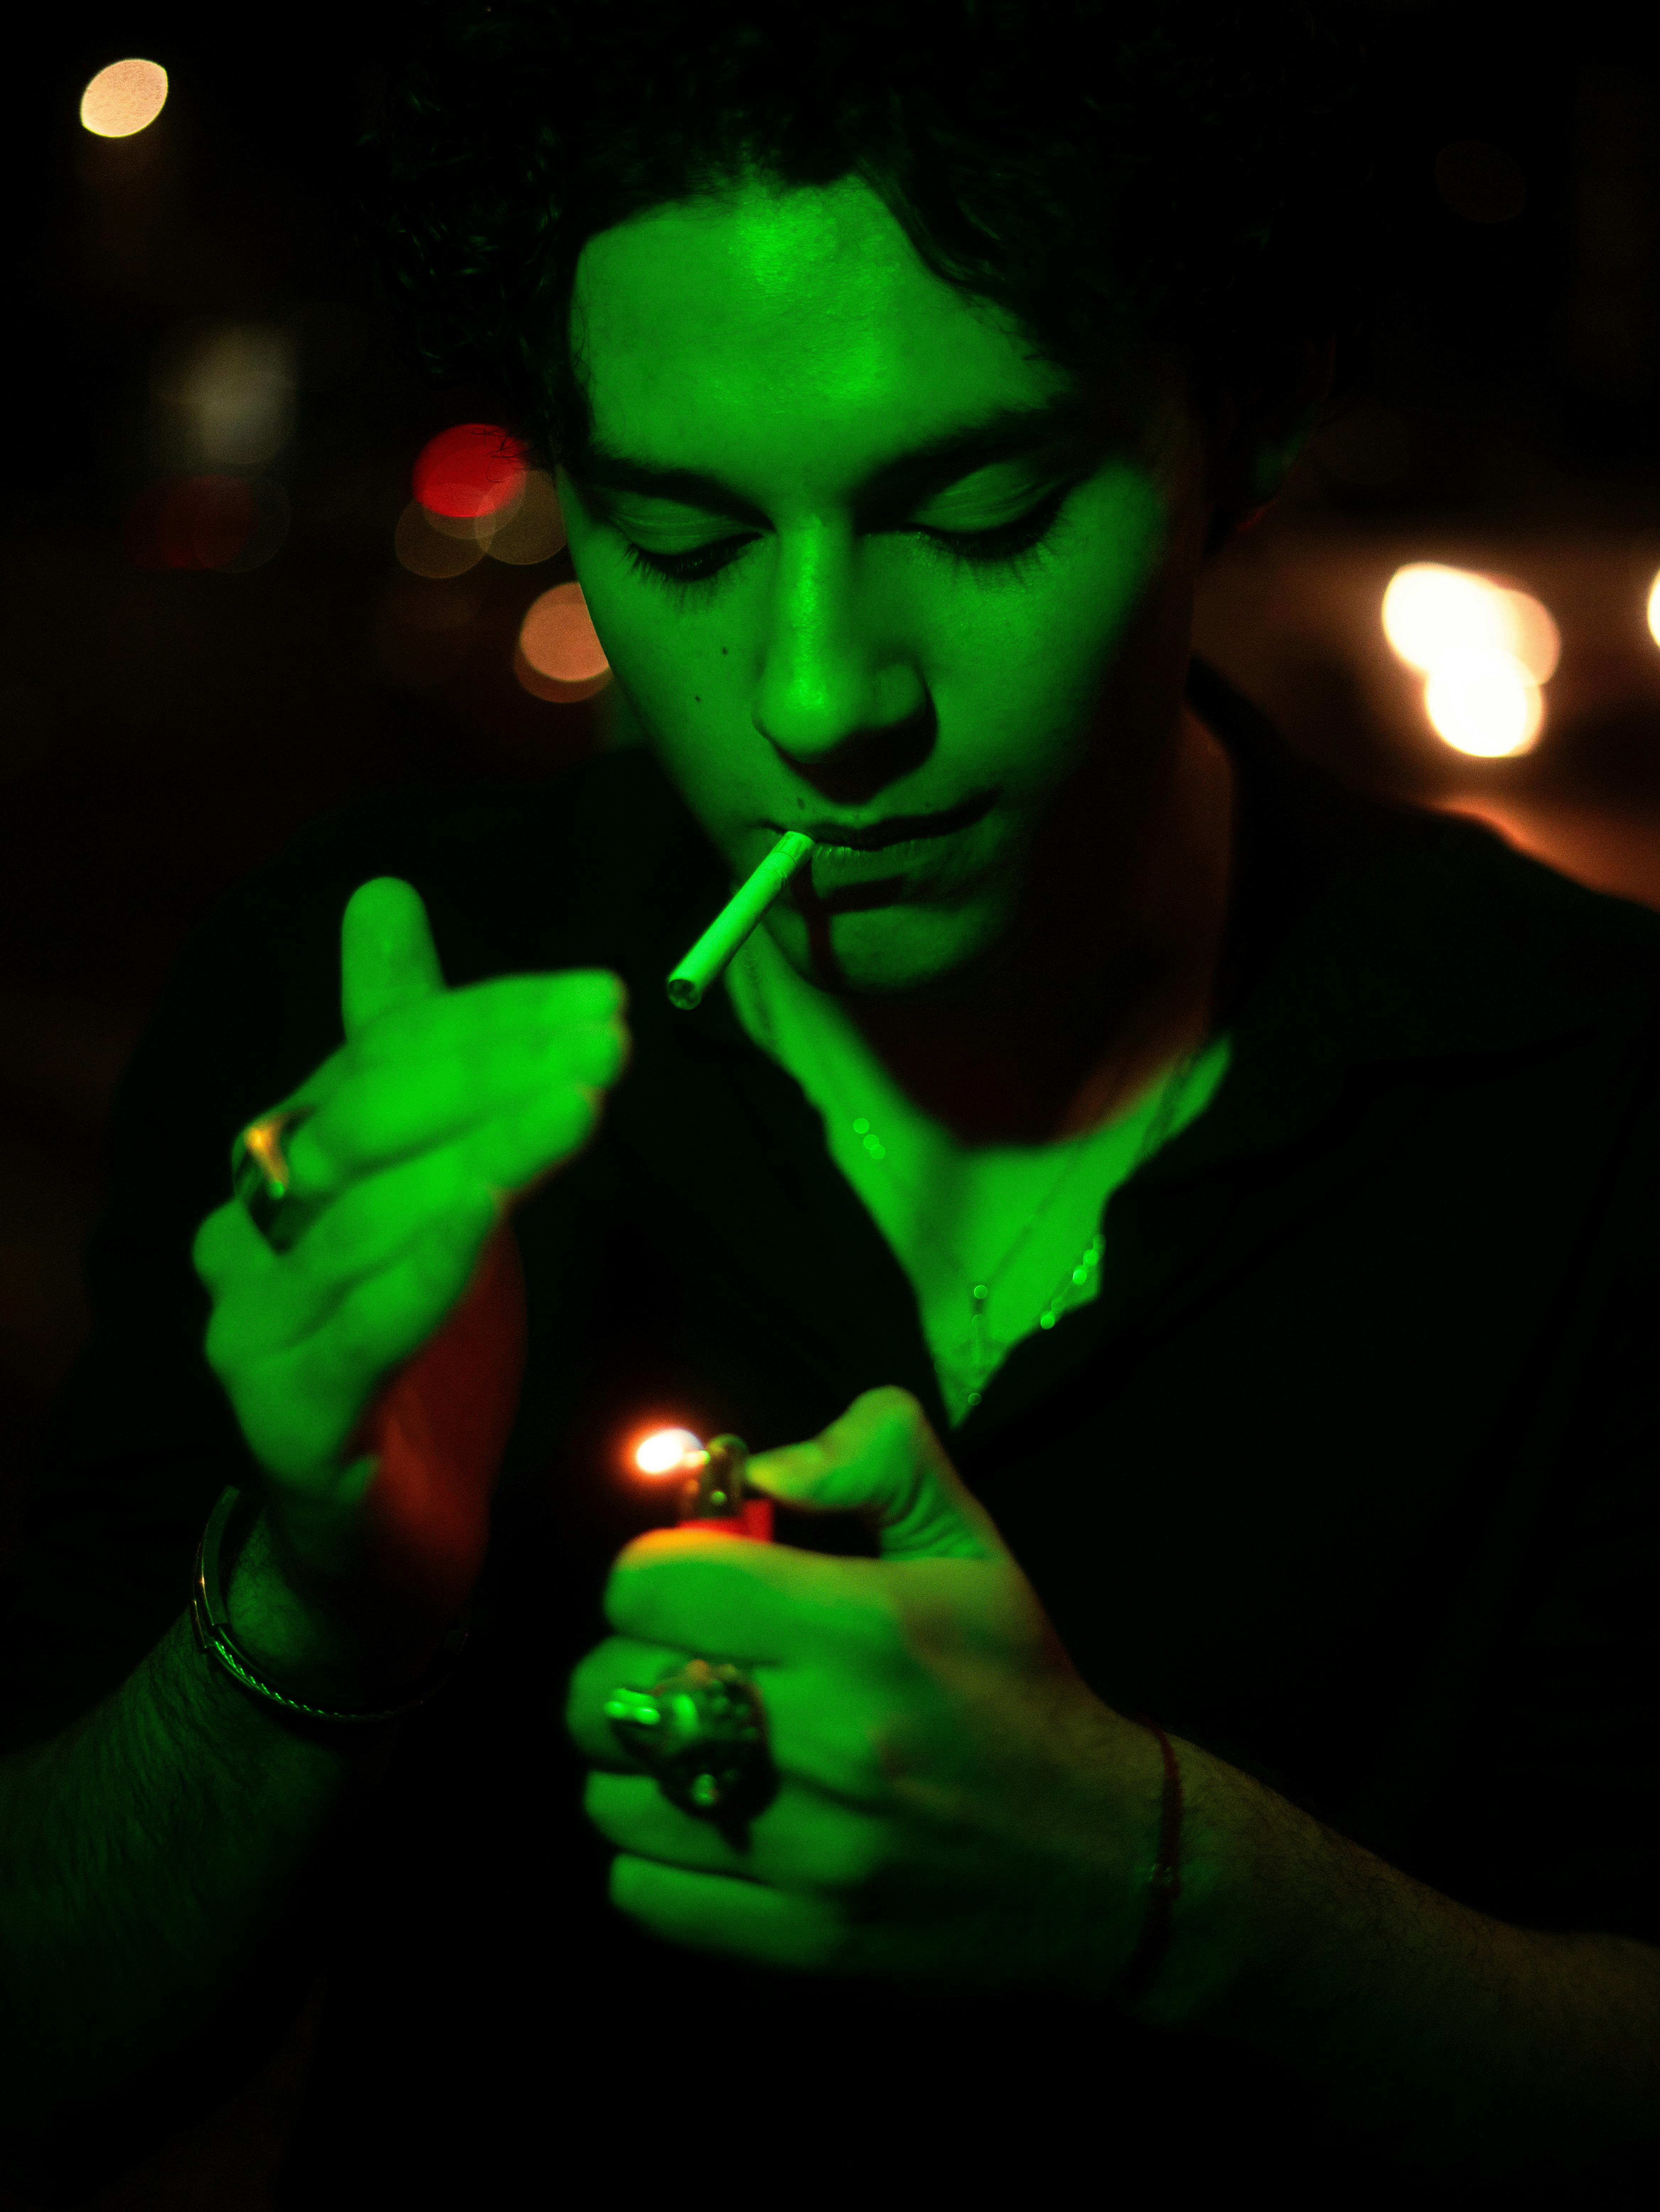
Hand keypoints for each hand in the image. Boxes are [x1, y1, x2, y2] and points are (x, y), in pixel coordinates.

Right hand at [193, 876, 628, 1626]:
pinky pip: (357, 1330)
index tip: (601, 994)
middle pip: (366, 1125)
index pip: (379, 1058)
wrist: (391, 1543)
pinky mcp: (288, 1419)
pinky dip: (421, 1266)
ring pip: (367, 1219)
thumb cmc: (424, 1349)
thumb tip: (383, 898)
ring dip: (482, 1151)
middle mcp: (251, 1236)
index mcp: (285, 1165)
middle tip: (608, 1034)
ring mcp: (256, 1330)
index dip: (489, 1016)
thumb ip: (408, 1054)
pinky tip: (485, 1210)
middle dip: (494, 1069)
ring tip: (584, 1101)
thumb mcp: (444, 1184)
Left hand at [568, 1388, 1166, 1991]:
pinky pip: (640, 1889)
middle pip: (611, 1686)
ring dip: (636, 1761)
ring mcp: (809, 1853)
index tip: (695, 1583)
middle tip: (688, 1661)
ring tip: (691, 1746)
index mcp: (862, 1629)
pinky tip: (706, 1825)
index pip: (651, 1582)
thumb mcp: (971, 1545)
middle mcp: (827, 1741)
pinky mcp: (800, 1939)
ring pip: (610, 1793)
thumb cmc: (1018, 1686)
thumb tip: (762, 1466)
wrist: (1108, 1860)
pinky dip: (651, 1855)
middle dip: (634, 1658)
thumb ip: (874, 1459)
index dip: (654, 1569)